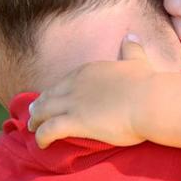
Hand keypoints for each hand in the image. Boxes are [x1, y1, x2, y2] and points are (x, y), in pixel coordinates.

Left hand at [27, 35, 155, 148]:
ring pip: (43, 111)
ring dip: (35, 121)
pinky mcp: (74, 121)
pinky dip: (41, 137)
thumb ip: (132, 49)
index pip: (64, 81)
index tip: (52, 98)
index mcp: (88, 70)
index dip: (56, 91)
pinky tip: (40, 144)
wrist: (149, 100)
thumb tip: (132, 35)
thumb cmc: (146, 83)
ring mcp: (73, 102)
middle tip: (33, 114)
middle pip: (48, 95)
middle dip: (39, 105)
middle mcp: (75, 84)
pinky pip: (48, 130)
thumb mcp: (138, 61)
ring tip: (32, 129)